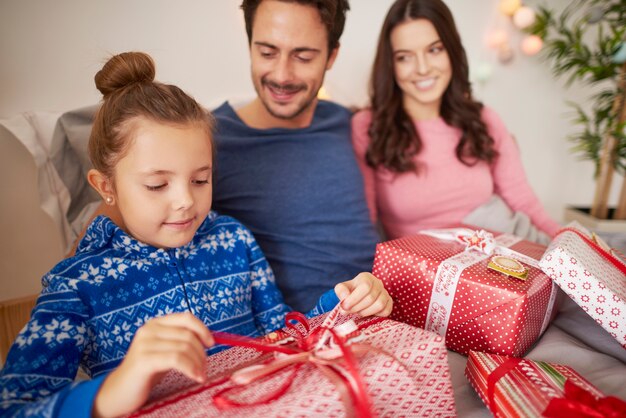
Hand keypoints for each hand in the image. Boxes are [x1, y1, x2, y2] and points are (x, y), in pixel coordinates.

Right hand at [93, 312, 213, 417]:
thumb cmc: (146, 371)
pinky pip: (176, 359)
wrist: (119, 391)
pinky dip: (190, 368)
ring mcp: (145, 343)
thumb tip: (208, 339)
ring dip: (198, 363)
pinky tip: (195, 377)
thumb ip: (181, 341)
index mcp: (156, 323)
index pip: (186, 318)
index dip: (202, 329)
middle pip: (188, 335)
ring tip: (200, 375)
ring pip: (184, 348)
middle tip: (204, 368)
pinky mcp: (144, 359)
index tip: (211, 343)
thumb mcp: (165, 350)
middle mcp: (149, 329)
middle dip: (201, 353)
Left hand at [334, 272, 392, 316]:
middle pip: (371, 298)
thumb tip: (346, 296)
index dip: (354, 298)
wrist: (358, 297)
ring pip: (379, 305)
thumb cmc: (350, 292)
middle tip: (349, 312)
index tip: (345, 307)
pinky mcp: (389, 303)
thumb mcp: (342, 289)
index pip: (365, 287)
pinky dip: (376, 315)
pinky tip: (368, 313)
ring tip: (358, 312)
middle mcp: (378, 283)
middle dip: (357, 308)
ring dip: (366, 312)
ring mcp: (385, 293)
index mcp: (366, 277)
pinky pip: (386, 311)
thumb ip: (341, 290)